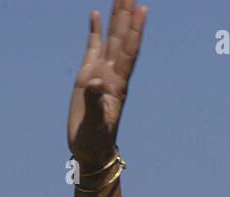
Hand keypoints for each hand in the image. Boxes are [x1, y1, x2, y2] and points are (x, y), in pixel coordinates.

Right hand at [67, 0, 147, 169]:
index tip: (142, 10)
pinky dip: (94, 30)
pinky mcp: (87, 76)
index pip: (128, 51)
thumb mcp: (95, 124)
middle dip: (127, 16)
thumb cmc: (95, 141)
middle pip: (122, 39)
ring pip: (109, 39)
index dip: (136, 31)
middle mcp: (112, 74)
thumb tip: (94, 81)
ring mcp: (100, 73)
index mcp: (117, 84)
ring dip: (115, 18)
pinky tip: (95, 14)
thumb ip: (96, 103)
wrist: (91, 150)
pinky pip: (92, 47)